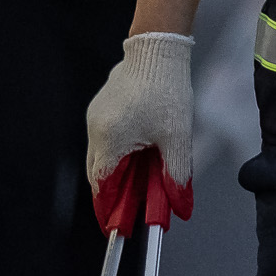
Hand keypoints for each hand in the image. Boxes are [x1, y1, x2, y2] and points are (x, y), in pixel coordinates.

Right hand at [84, 32, 195, 232]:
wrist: (158, 49)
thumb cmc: (167, 90)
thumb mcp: (177, 137)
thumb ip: (177, 175)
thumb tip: (180, 206)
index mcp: (110, 140)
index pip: (102, 187)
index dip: (109, 209)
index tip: (115, 226)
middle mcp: (96, 131)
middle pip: (99, 174)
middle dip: (114, 193)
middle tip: (131, 208)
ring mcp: (96, 118)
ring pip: (101, 156)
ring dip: (118, 171)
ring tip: (140, 182)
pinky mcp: (101, 108)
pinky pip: (105, 138)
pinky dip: (118, 153)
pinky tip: (138, 155)